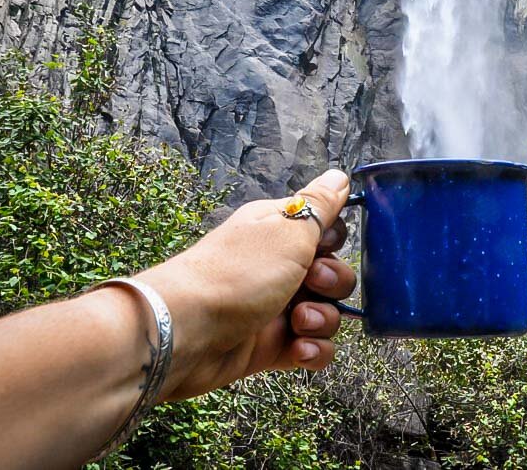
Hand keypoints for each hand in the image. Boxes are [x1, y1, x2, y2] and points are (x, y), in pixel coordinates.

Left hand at [132, 169, 356, 399]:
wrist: (185, 333)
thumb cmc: (236, 273)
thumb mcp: (287, 230)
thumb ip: (320, 205)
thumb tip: (340, 175)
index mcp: (279, 231)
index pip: (327, 230)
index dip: (334, 241)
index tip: (323, 245)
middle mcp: (280, 267)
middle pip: (333, 274)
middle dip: (333, 282)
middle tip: (312, 283)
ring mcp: (277, 308)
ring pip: (327, 313)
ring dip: (323, 320)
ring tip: (298, 323)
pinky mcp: (272, 345)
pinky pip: (312, 348)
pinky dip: (312, 351)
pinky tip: (299, 350)